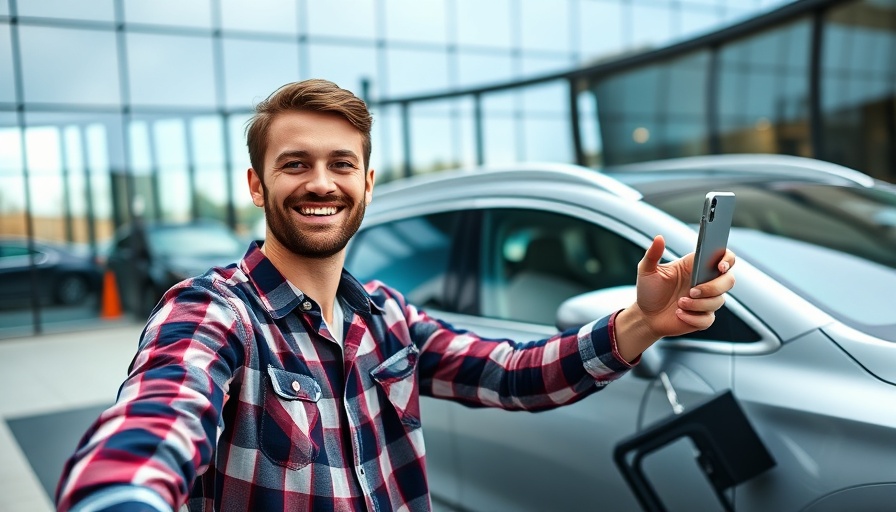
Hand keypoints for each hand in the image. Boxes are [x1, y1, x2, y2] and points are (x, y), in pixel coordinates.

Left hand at [615, 235, 735, 361]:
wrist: (645, 316)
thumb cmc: (648, 291)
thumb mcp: (646, 270)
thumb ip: (653, 254)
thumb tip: (659, 238)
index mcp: (695, 266)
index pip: (723, 257)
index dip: (727, 260)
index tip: (720, 266)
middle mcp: (705, 282)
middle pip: (728, 280)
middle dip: (713, 287)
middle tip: (691, 291)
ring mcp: (706, 300)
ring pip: (719, 301)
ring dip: (698, 304)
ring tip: (679, 303)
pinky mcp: (703, 318)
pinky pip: (708, 319)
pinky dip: (693, 318)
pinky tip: (680, 314)